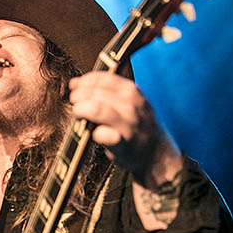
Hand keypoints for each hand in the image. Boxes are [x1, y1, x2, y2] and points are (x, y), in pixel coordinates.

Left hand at [68, 72, 181, 186]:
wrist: (157, 154)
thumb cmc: (136, 126)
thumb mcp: (128, 102)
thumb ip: (104, 91)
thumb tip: (74, 83)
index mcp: (132, 91)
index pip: (102, 78)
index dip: (84, 81)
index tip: (75, 86)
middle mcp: (131, 105)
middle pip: (96, 93)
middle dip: (79, 95)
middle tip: (75, 102)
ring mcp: (128, 125)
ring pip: (97, 109)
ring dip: (82, 109)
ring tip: (79, 113)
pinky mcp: (122, 145)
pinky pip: (103, 135)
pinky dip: (95, 132)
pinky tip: (95, 133)